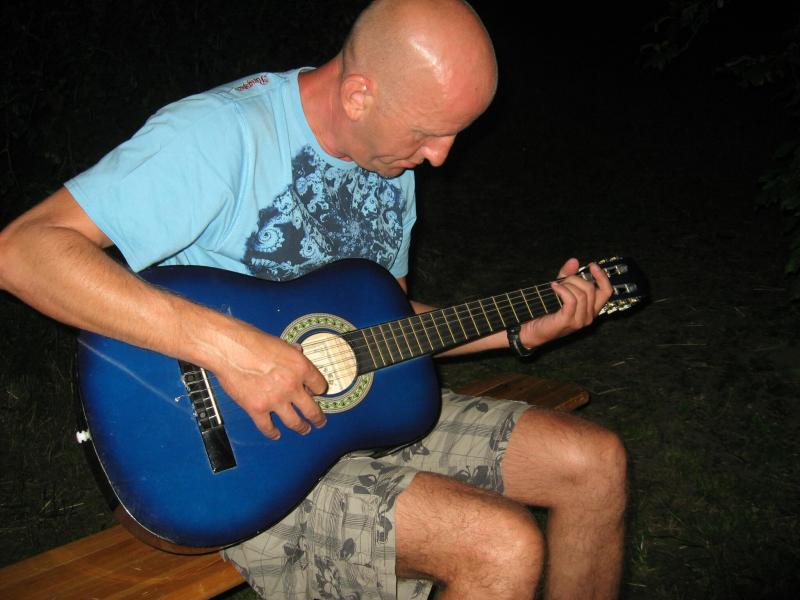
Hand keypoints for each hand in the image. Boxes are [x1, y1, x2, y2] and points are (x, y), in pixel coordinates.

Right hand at [209, 324, 328, 439]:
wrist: (229, 348)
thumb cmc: (252, 341)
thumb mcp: (281, 343)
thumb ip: (292, 353)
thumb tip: (298, 352)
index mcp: (300, 368)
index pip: (320, 386)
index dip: (319, 391)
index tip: (317, 394)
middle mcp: (292, 386)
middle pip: (312, 409)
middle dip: (317, 418)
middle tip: (319, 422)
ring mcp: (275, 400)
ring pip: (294, 422)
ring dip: (301, 428)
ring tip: (304, 430)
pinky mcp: (257, 409)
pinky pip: (268, 427)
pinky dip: (272, 433)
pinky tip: (275, 434)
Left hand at [517, 258, 612, 348]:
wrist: (534, 329)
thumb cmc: (548, 311)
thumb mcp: (560, 289)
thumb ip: (568, 275)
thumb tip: (574, 261)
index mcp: (591, 309)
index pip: (607, 292)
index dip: (602, 277)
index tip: (592, 266)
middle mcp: (589, 316)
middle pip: (591, 289)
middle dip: (575, 279)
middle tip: (562, 279)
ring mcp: (580, 321)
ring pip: (581, 294)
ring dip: (567, 284)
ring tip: (556, 285)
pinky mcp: (568, 321)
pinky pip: (571, 300)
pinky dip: (562, 290)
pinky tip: (554, 287)